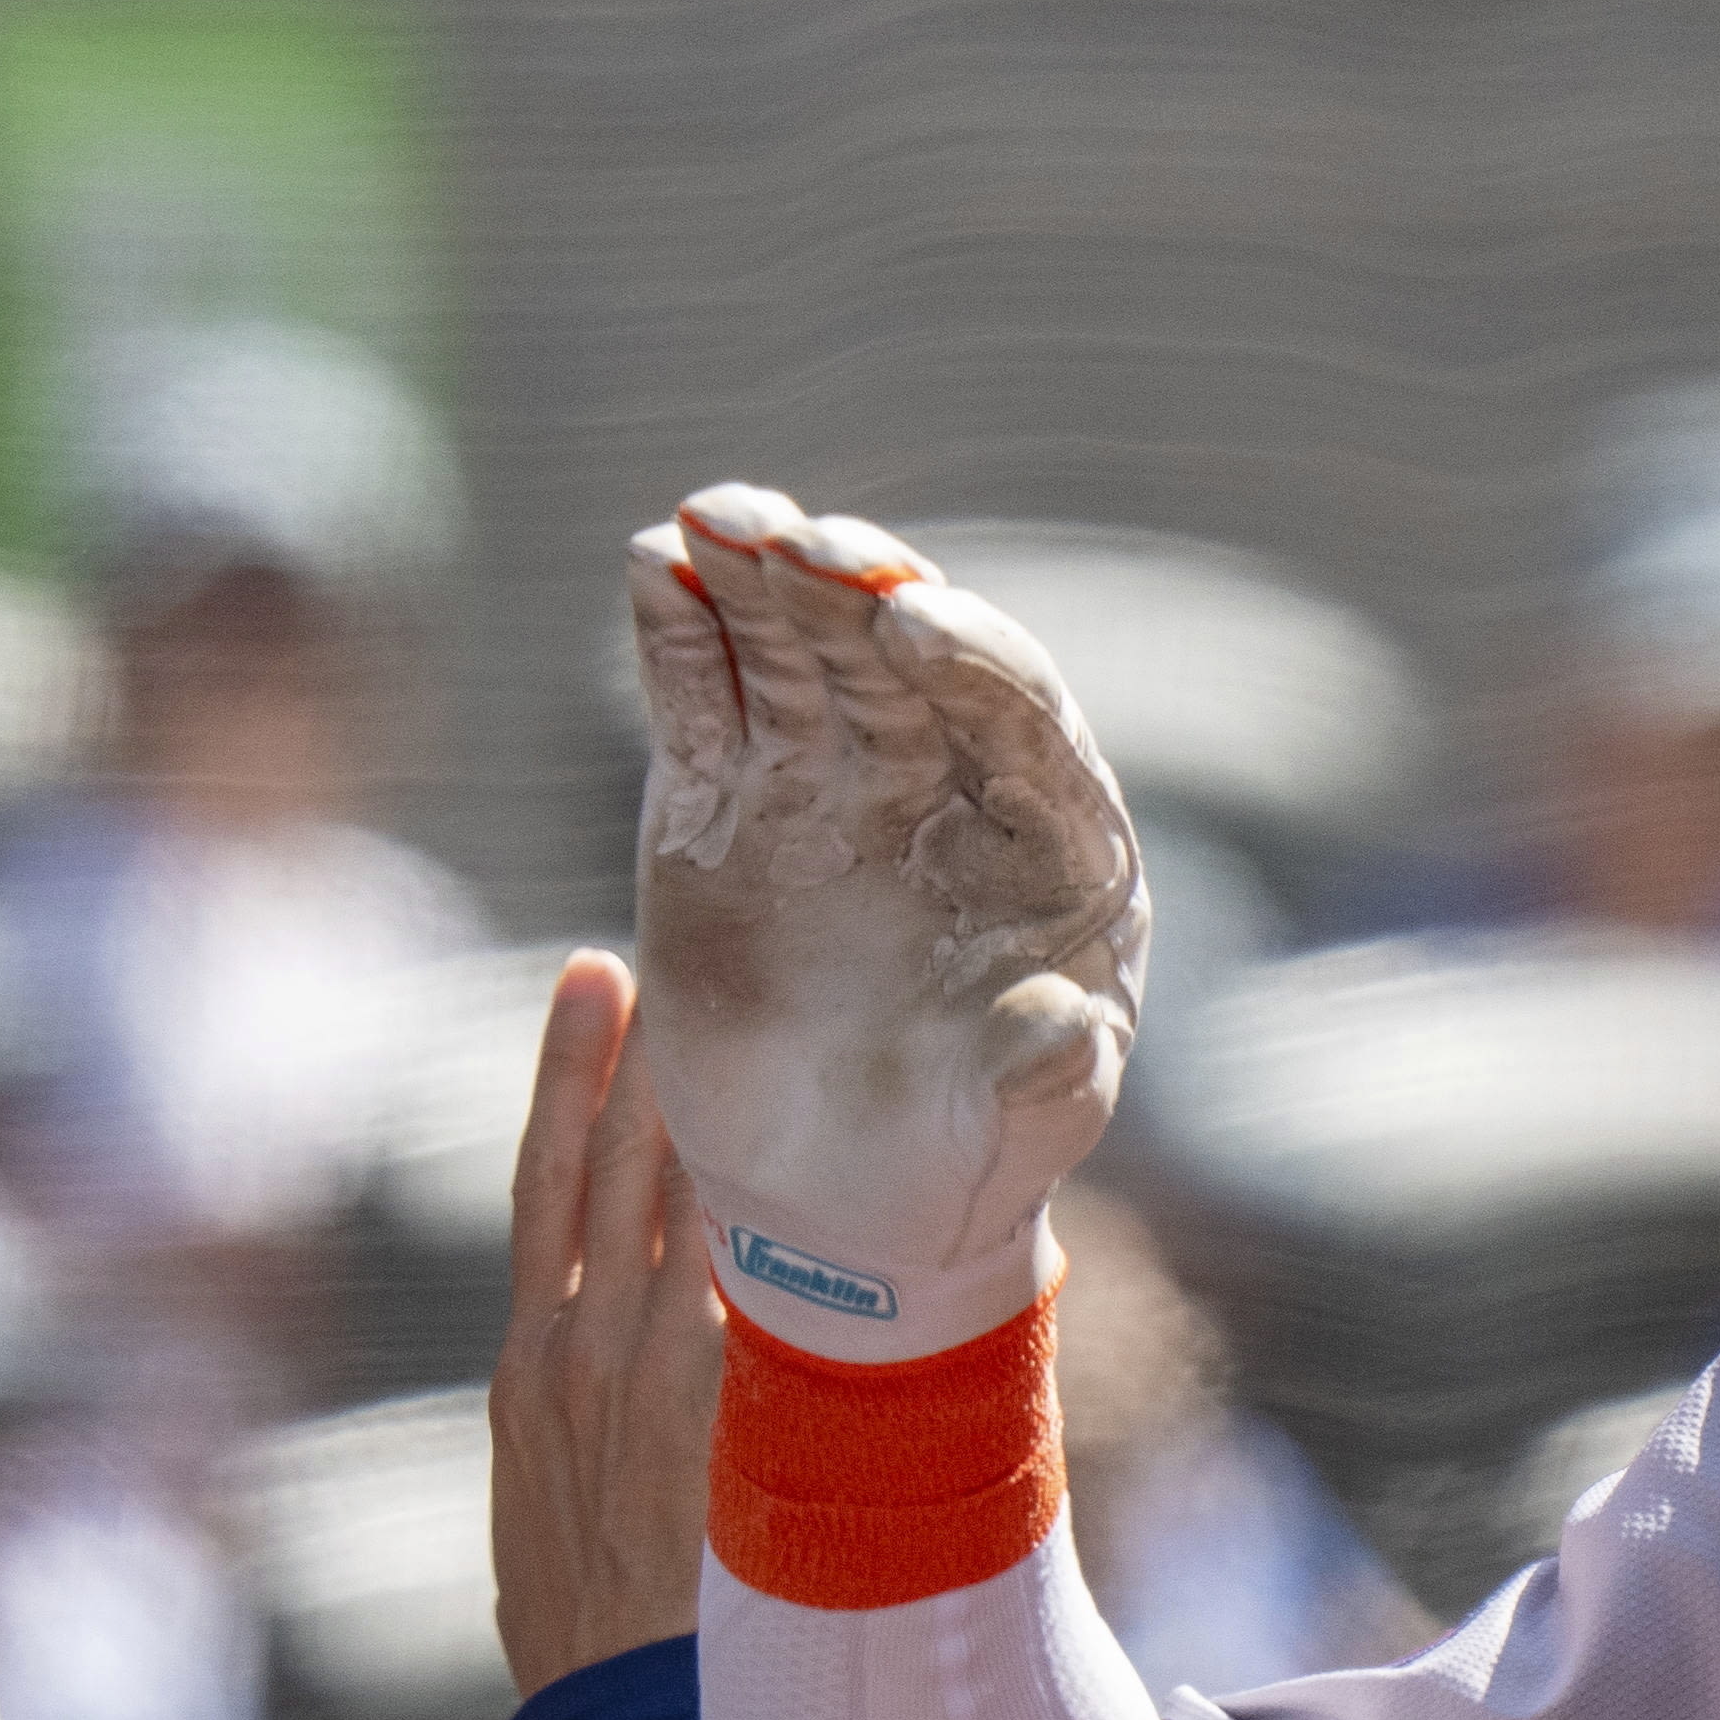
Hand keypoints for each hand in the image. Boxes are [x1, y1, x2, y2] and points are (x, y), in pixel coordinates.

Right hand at [493, 945, 731, 1693]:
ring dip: (717, 1106)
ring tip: (743, 1005)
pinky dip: (780, 1214)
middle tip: (683, 942)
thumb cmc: (597, 1633)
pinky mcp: (719, 1413)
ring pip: (687, 1203)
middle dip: (651, 1054)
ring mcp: (651, 1379)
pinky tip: (829, 1144)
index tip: (597, 983)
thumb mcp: (552, 1505)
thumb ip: (586, 1417)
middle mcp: (579, 1354)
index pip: (548, 1182)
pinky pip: (753, 1284)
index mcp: (530, 1365)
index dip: (572, 1079)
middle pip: (617, 1161)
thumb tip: (615, 1366)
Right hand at [623, 488, 1146, 1363]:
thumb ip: (1049, 1079)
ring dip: (762, 579)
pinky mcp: (725, 799)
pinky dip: (680, 632)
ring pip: (798, 652)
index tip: (913, 624)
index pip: (1020, 715)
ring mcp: (829, 778)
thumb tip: (1064, 1030)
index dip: (973, 660)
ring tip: (716, 521)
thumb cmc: (970, 1155)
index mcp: (1048, 838)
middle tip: (803, 543)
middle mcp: (943, 782)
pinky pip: (704, 695)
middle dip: (853, 592)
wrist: (847, 1199)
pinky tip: (655, 566)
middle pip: (900, 657)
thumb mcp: (1029, 1130)